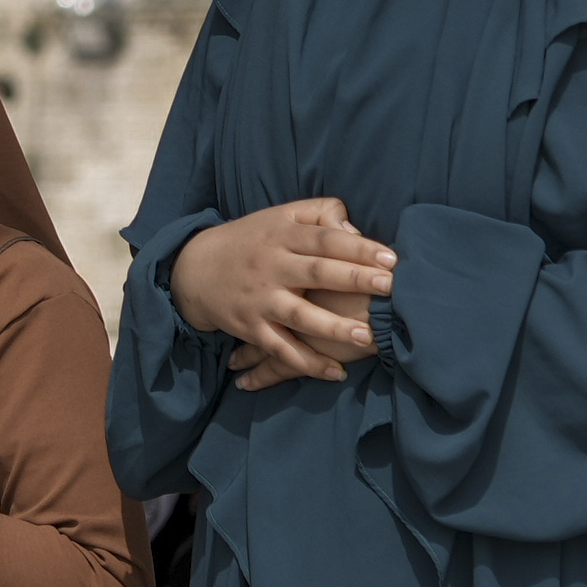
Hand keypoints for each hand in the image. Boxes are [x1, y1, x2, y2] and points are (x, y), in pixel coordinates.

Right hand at [172, 200, 393, 390]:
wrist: (195, 269)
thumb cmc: (251, 240)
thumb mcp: (281, 215)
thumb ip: (320, 214)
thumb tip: (355, 231)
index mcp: (282, 236)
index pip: (325, 239)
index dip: (358, 247)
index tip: (391, 258)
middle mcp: (271, 266)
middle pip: (316, 272)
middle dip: (354, 280)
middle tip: (390, 288)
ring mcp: (260, 299)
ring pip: (299, 315)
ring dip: (332, 328)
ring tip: (366, 336)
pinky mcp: (250, 327)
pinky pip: (280, 348)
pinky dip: (306, 362)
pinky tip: (335, 373)